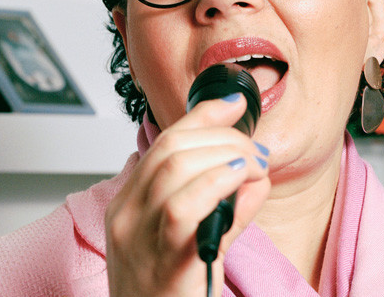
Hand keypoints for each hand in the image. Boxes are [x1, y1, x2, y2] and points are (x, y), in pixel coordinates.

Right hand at [105, 94, 270, 296]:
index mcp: (128, 207)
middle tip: (256, 151)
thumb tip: (252, 172)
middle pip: (171, 150)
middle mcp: (127, 218)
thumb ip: (218, 206)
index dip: (201, 117)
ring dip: (226, 157)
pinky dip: (216, 185)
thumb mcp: (188, 241)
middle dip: (223, 138)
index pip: (162, 143)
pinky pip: (184, 210)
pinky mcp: (162, 263)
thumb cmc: (168, 295)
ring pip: (176, 170)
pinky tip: (240, 182)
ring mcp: (140, 240)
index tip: (233, 106)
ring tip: (254, 166)